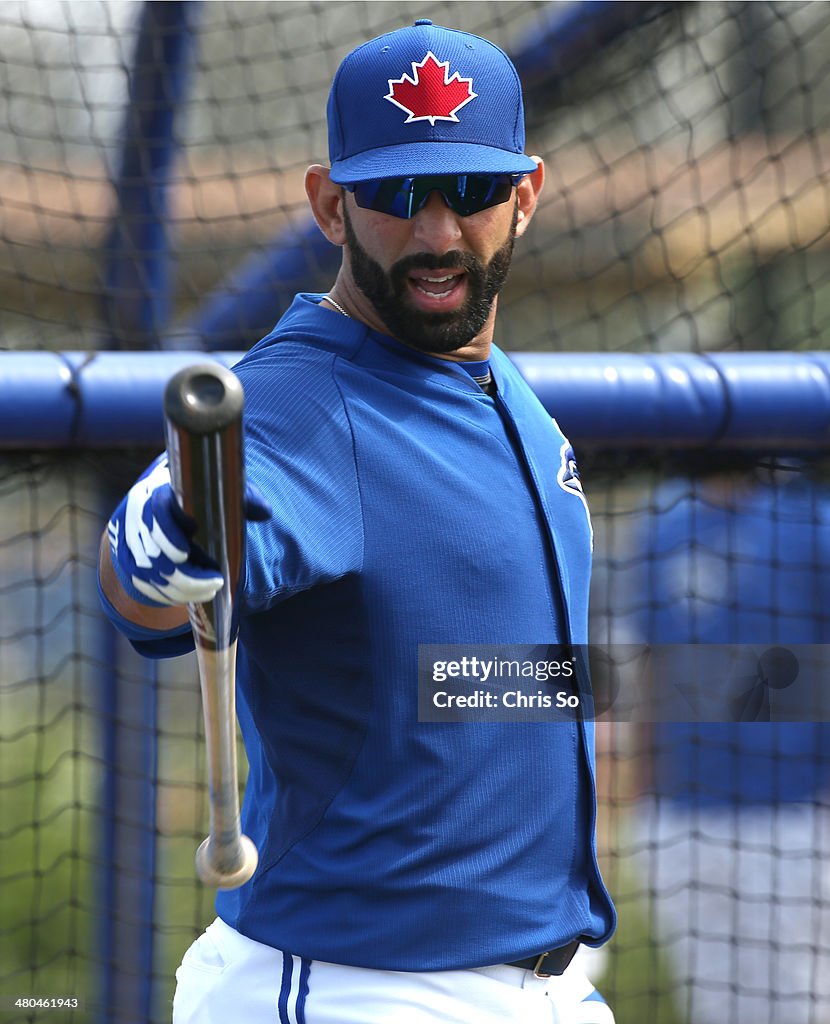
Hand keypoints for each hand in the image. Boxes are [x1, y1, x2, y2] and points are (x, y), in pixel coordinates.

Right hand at [107, 454, 270, 607]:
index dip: (167, 537)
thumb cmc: (198, 496)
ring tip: (210, 591)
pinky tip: (190, 596)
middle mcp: (136, 518)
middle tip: (217, 583)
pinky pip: (142, 586)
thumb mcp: (220, 490)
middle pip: (153, 556)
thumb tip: (264, 512)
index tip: (186, 554)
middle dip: (186, 577)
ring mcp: (128, 542)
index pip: (154, 516)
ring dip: (180, 590)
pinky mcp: (127, 561)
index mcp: (155, 494)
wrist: (160, 500)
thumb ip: (242, 498)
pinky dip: (166, 595)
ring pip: (148, 575)